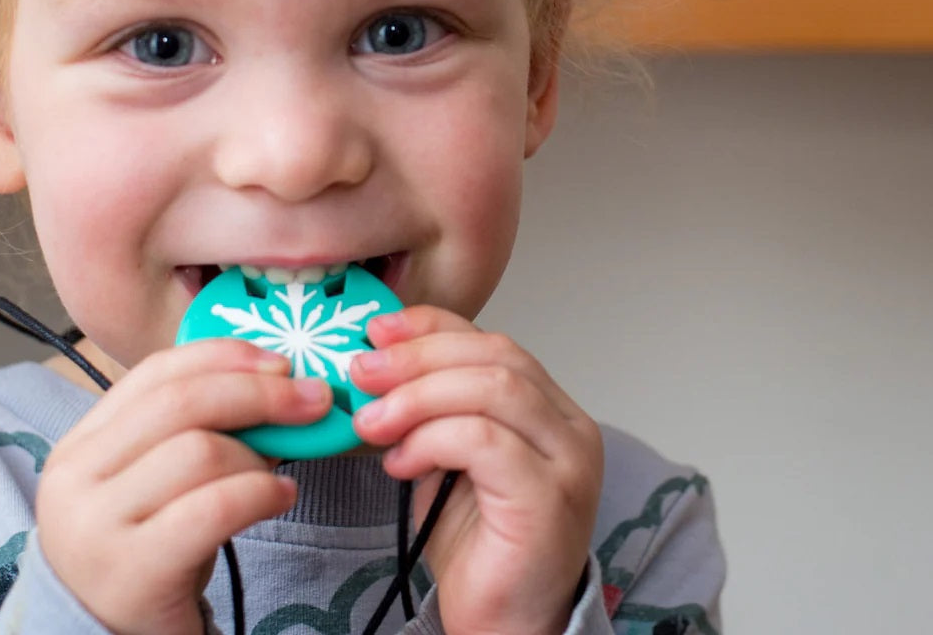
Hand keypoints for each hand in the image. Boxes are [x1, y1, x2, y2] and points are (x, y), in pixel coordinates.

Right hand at [36, 338, 330, 634]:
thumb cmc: (150, 552)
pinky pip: (213, 509)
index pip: (155, 372)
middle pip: (181, 403)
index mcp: (81, 443)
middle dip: (259, 393)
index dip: (224, 357)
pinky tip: (282, 498)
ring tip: (277, 474)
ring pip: (199, 451)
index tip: (281, 361)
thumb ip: (196, 429)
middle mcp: (75, 479)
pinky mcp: (129, 573)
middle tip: (314, 400)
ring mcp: (95, 527)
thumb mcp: (157, 481)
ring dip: (257, 455)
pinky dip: (260, 493)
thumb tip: (282, 380)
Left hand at [351, 307, 602, 634]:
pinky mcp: (549, 498)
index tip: (377, 330)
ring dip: (418, 397)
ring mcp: (567, 461)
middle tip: (363, 372)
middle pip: (495, 356)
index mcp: (550, 408)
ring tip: (372, 421)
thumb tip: (375, 362)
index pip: (492, 341)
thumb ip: (432, 408)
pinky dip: (432, 439)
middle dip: (418, 357)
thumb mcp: (448, 455)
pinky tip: (400, 462)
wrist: (503, 626)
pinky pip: (484, 441)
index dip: (432, 327)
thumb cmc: (477, 545)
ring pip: (492, 389)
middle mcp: (570, 427)